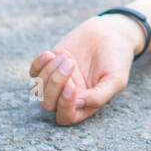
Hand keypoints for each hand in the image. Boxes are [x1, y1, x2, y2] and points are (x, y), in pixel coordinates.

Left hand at [29, 15, 143, 125]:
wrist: (110, 33)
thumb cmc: (117, 58)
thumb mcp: (116, 80)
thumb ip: (99, 97)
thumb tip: (79, 105)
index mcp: (85, 104)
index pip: (66, 117)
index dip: (65, 105)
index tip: (71, 85)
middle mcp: (68, 96)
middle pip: (49, 104)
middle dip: (56, 84)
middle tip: (71, 63)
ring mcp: (57, 81)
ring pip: (39, 88)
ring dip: (50, 71)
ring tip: (68, 56)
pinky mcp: (49, 66)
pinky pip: (34, 72)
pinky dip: (39, 64)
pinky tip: (52, 54)